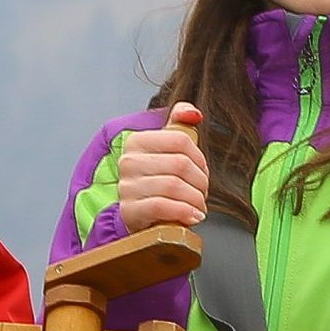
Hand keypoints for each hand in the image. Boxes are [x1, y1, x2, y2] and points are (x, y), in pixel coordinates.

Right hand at [115, 104, 210, 230]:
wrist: (140, 217)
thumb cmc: (158, 182)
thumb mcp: (167, 151)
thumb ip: (180, 125)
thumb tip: (194, 114)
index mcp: (137, 141)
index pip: (180, 140)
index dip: (200, 159)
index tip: (202, 172)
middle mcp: (128, 161)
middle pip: (180, 164)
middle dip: (200, 182)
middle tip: (202, 193)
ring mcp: (127, 186)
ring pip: (173, 186)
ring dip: (195, 199)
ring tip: (198, 206)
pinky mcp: (129, 211)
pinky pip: (162, 206)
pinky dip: (184, 212)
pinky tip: (193, 216)